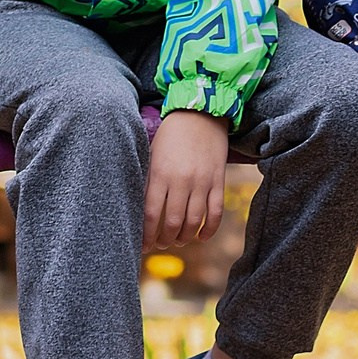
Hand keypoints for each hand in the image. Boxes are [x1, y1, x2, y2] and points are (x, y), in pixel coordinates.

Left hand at [145, 110, 229, 249]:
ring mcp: (202, 182)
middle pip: (171, 223)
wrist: (200, 112)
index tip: (142, 246)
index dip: (146, 235)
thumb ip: (147, 181)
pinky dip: (208, 230)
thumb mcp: (151, 154)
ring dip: (184, 237)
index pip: (150, 214)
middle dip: (164, 240)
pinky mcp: (218, 181)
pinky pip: (216, 213)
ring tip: (177, 241)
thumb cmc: (170, 135)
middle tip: (160, 244)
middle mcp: (181, 180)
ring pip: (193, 222)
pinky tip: (201, 237)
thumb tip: (139, 212)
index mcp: (160, 173)